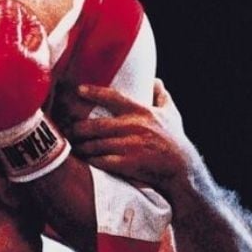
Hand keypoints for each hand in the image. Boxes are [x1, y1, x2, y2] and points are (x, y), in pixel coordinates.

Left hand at [67, 79, 201, 197]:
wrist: (183, 170)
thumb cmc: (175, 141)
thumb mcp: (172, 115)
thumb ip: (161, 96)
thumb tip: (155, 80)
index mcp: (142, 112)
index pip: (114, 97)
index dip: (94, 92)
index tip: (79, 90)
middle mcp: (134, 127)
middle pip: (96, 125)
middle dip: (78, 127)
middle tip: (68, 128)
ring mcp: (130, 146)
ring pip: (95, 144)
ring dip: (81, 145)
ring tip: (73, 145)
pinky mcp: (127, 164)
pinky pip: (101, 161)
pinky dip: (90, 160)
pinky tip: (84, 159)